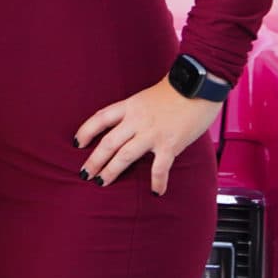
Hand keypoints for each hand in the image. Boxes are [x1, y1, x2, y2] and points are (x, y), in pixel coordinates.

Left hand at [76, 76, 223, 194]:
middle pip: (108, 142)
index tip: (77, 142)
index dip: (86, 130)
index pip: (101, 118)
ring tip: (101, 182)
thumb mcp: (149, 96)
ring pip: (124, 156)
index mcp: (131, 106)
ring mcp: (152, 133)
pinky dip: (157, 182)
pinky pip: (159, 168)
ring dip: (111, 171)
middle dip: (94, 160)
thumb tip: (131, 124)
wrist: (200, 85)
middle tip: (85, 173)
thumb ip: (138, 111)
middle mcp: (137, 120)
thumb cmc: (179, 89)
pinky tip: (156, 192)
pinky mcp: (170, 144)